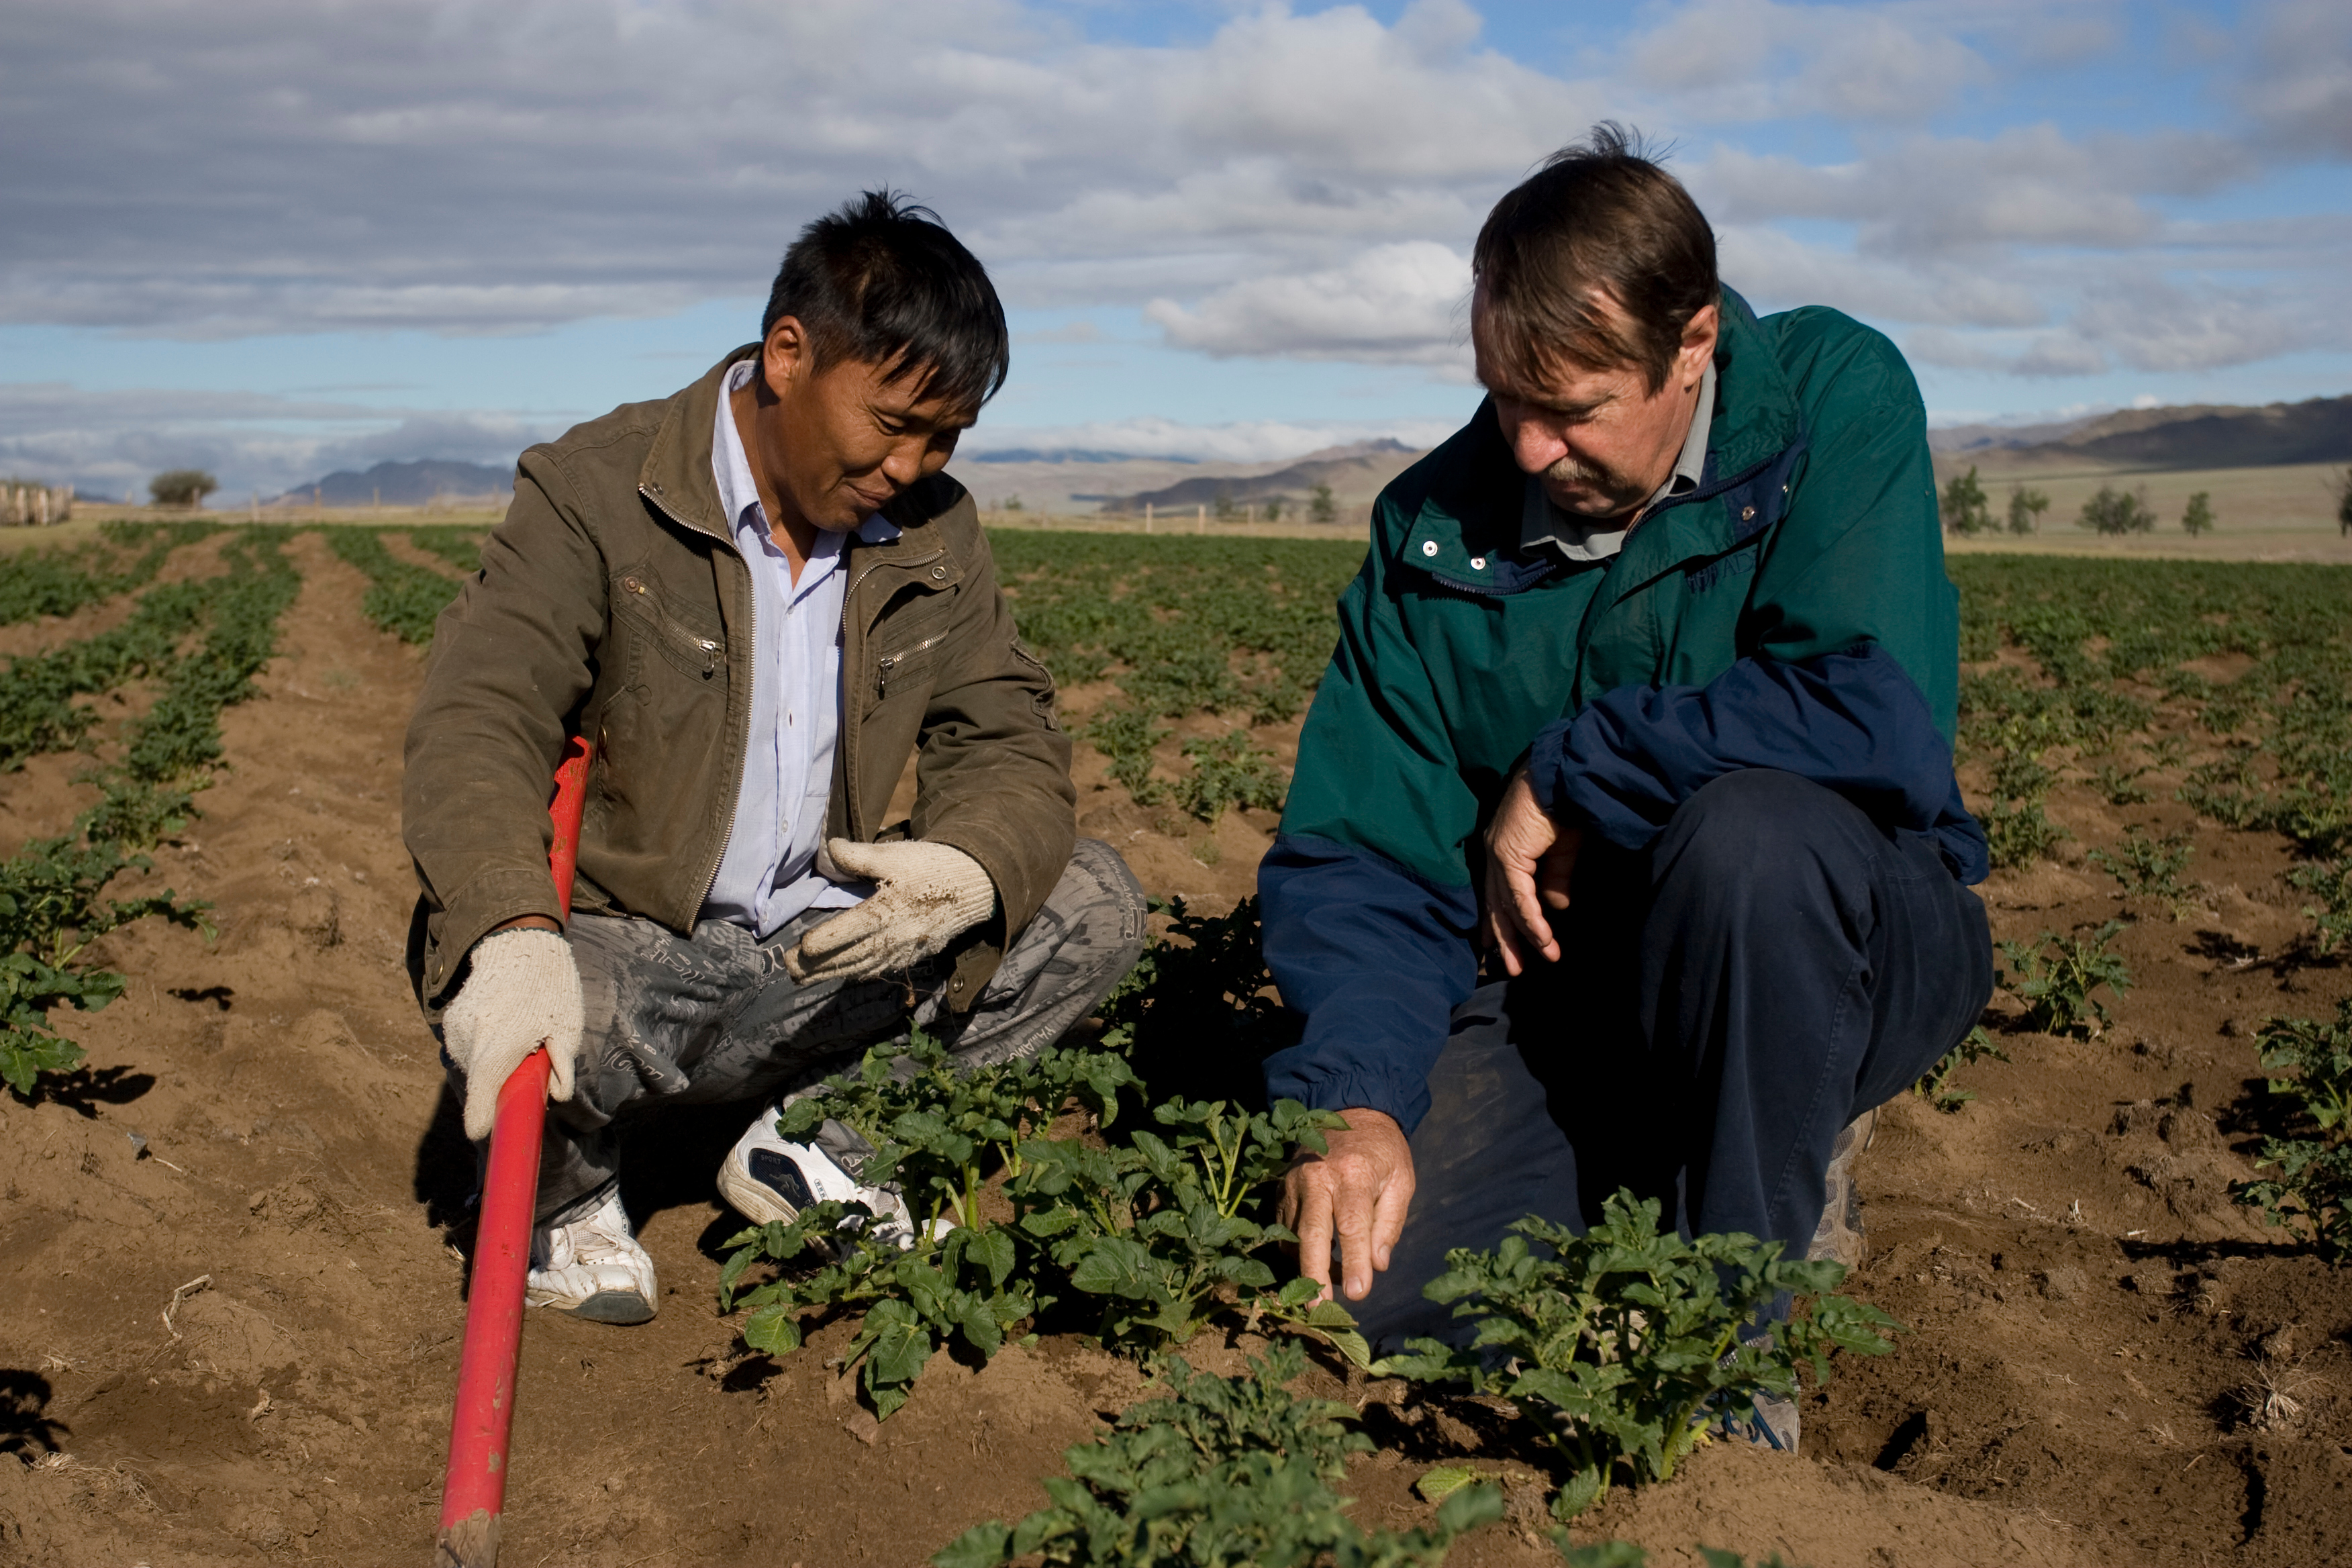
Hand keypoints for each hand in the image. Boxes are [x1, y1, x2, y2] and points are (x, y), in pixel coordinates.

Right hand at [442, 927, 584, 1139]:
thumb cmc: (552, 988)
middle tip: (527, 1062)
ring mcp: (456, 1029)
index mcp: (501, 1044)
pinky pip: (465, 1049)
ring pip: (471, 1066)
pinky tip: (501, 1027)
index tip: (483, 1132)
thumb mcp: (568, 1028)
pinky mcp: (449, 1021)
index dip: (482, 1119)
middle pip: (478, 1083)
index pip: (481, 1095)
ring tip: (517, 1036)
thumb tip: (557, 1097)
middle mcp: (471, 1038)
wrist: (518, 943)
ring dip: (490, 1064)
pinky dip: (481, 1048)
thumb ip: (561, 1066)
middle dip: (498, 1085)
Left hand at [784, 838, 998, 984]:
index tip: (803, 945)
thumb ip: (858, 855)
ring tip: (803, 977)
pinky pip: (878, 970)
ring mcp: (903, 951)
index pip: (849, 931)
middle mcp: (893, 938)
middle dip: (817, 965)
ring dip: (831, 974)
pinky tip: (841, 973)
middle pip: (849, 957)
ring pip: (860, 968)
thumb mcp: (895, 854)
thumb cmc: (932, 866)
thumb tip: (828, 849)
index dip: (824, 941)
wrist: (975, 887)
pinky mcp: (912, 956)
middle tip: (789, 968)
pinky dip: (856, 974)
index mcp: (887, 911)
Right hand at [1278, 1109, 1414, 1303]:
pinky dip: (1293, 1251)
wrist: (1350, 1112)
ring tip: (1318, 1294)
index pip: (1352, 1225)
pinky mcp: (1281, 1187)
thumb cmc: (1383, 1152)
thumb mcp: (1401, 1180)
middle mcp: (1318, 1176)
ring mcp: (1294, 1182)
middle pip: (1311, 1232)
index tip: (1358, 1293)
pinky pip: (1282, 1227)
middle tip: (1319, 1309)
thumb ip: (1390, 1223)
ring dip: (1303, 1267)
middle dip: (1314, 1274)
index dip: (1353, 1262)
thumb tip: (1378, 1265)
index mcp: (1354, 1173)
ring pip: (1292, 1234)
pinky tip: (1309, 1265)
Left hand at [1482, 769, 1580, 975]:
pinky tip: (1542, 941)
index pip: (1497, 893)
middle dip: (1505, 939)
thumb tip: (1557, 906)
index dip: (1499, 922)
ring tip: (1531, 963)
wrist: (1565, 778)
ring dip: (1521, 938)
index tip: (1499, 946)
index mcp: (1504, 849)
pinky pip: (1520, 898)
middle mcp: (1495, 853)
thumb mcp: (1563, 850)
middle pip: (1496, 905)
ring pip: (1506, 906)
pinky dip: (1532, 921)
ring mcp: (1498, 854)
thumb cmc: (1566, 806)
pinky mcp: (1509, 855)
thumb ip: (1556, 877)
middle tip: (1512, 968)